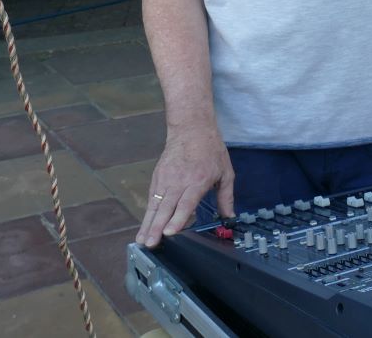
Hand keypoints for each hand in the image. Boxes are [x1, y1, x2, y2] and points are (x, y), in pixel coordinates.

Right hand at [137, 124, 233, 247]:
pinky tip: (144, 226)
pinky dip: (148, 213)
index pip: (185, 203)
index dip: (177, 218)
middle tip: (150, 243)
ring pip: (155, 205)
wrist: (191, 128)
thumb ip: (226, 196)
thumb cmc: (211, 150)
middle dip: (157, 227)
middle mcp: (179, 181)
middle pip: (166, 207)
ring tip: (142, 240)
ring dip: (148, 224)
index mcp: (198, 180)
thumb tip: (230, 217)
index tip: (169, 232)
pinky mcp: (157, 177)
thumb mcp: (226, 172)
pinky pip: (152, 198)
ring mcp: (166, 179)